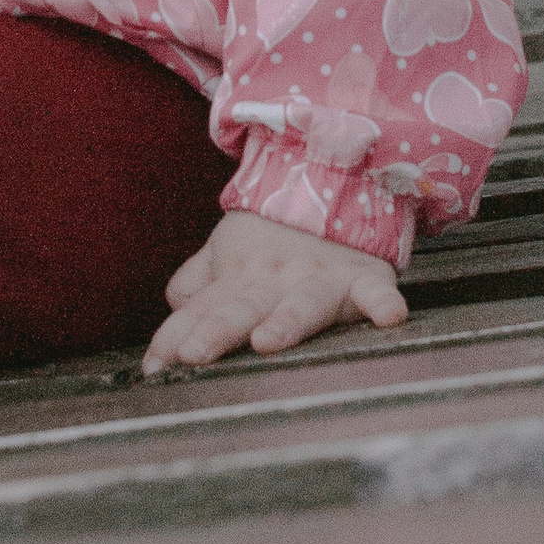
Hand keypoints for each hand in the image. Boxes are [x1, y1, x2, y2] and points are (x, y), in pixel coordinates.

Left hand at [143, 209, 407, 374]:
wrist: (336, 179)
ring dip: (287, 321)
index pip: (205, 308)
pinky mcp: (365, 277)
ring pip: (303, 303)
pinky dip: (383, 302)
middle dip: (217, 329)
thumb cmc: (274, 236)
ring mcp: (322, 279)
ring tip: (268, 341)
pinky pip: (376, 291)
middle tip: (193, 352)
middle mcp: (278, 280)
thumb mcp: (230, 255)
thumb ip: (198, 285)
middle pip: (243, 306)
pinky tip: (389, 317)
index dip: (178, 333)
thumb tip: (170, 306)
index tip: (154, 364)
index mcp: (242, 278)